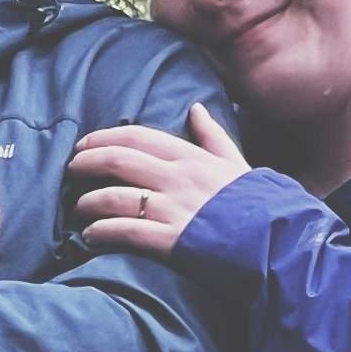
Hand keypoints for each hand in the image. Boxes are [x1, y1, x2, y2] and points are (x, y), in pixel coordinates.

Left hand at [71, 104, 250, 256]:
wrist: (280, 243)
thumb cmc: (260, 205)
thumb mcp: (238, 163)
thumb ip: (213, 136)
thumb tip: (196, 107)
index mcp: (191, 157)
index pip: (137, 136)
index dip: (103, 138)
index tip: (84, 145)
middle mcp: (178, 178)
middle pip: (116, 160)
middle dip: (85, 163)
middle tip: (70, 171)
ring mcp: (174, 208)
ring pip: (113, 196)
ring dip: (88, 202)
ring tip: (78, 209)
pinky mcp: (171, 240)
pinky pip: (125, 232)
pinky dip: (101, 232)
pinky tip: (90, 236)